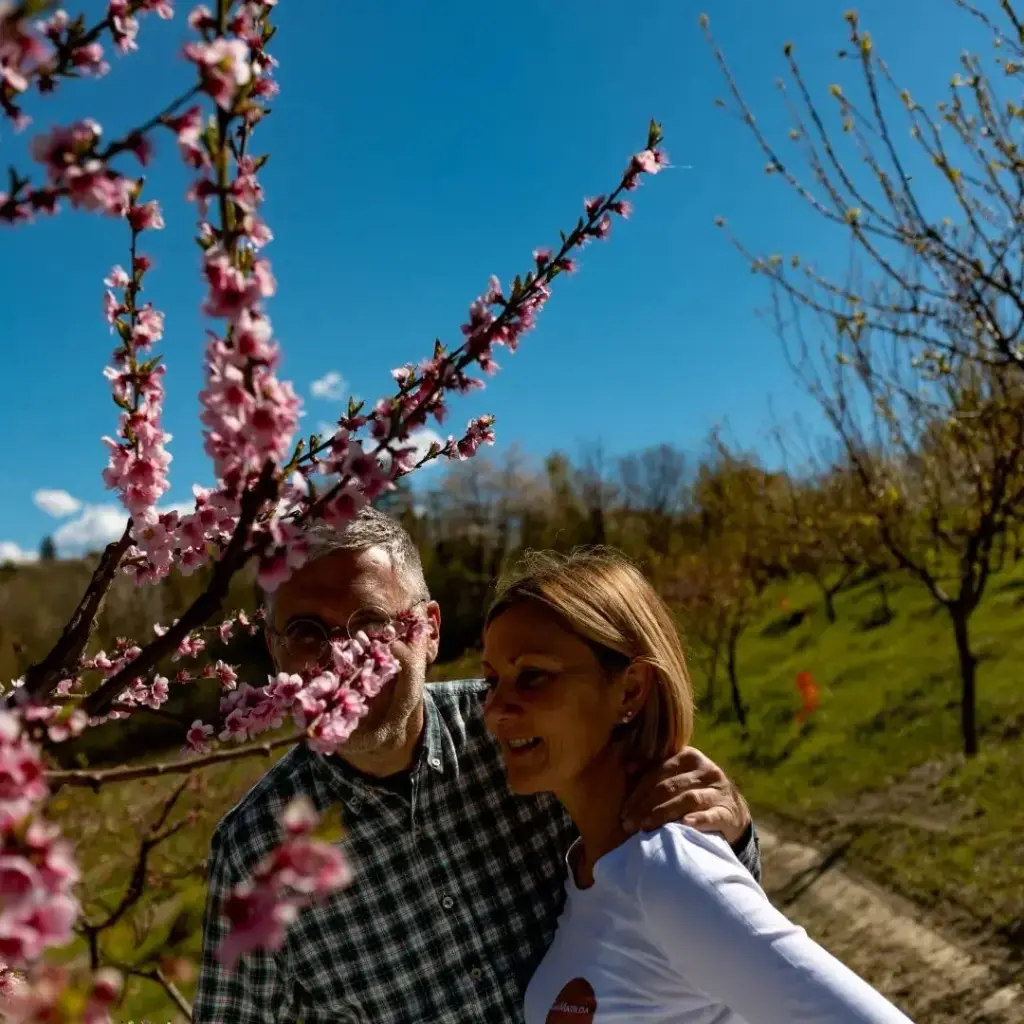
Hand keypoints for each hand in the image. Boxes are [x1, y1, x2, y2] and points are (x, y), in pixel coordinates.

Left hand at [620, 746, 750, 845]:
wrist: (732, 810)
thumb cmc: (695, 792)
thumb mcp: (679, 776)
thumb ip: (655, 771)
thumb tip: (628, 768)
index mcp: (689, 756)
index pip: (658, 772)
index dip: (639, 791)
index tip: (624, 810)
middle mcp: (705, 770)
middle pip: (669, 786)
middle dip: (646, 805)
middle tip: (629, 823)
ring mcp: (718, 790)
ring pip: (687, 799)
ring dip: (664, 813)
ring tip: (646, 826)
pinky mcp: (728, 811)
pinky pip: (712, 815)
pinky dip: (698, 820)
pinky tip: (684, 824)